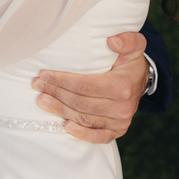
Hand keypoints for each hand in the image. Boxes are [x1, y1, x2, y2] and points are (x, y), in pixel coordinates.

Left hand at [32, 31, 147, 143]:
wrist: (141, 82)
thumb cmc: (131, 61)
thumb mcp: (135, 46)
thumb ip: (127, 40)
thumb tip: (112, 41)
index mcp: (122, 87)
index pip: (85, 86)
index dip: (62, 81)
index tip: (44, 74)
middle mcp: (122, 108)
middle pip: (80, 103)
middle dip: (56, 93)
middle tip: (38, 86)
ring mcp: (120, 122)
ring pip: (84, 118)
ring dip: (60, 110)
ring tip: (42, 101)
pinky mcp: (117, 131)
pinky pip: (98, 137)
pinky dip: (81, 134)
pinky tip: (65, 126)